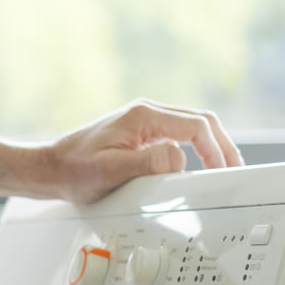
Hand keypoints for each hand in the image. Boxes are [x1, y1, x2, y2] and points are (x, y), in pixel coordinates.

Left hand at [40, 100, 241, 204]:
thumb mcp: (109, 172)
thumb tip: (179, 160)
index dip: (216, 148)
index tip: (224, 170)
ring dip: (212, 145)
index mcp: (143, 116)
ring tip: (225, 168)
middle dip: (222, 145)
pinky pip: (179, 135)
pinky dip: (197, 148)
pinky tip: (201, 163)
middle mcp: (147, 113)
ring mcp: (145, 122)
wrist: (49, 168)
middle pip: (201, 121)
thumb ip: (147, 164)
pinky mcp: (141, 133)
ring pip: (193, 126)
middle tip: (235, 169)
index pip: (196, 126)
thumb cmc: (73, 171)